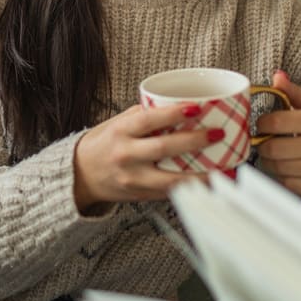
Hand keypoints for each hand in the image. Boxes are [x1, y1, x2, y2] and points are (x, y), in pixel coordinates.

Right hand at [72, 103, 221, 211]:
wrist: (79, 175)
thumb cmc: (101, 145)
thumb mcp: (117, 123)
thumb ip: (144, 116)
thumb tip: (178, 105)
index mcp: (120, 132)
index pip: (149, 120)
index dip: (174, 114)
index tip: (197, 108)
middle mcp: (126, 156)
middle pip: (163, 148)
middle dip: (194, 141)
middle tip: (216, 134)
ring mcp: (133, 178)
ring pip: (171, 178)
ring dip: (200, 174)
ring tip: (221, 166)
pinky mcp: (140, 195)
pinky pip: (170, 192)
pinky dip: (190, 188)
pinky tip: (207, 182)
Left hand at [255, 70, 300, 195]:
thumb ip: (293, 92)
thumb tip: (277, 76)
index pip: (276, 122)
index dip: (261, 125)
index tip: (261, 126)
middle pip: (274, 148)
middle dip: (263, 146)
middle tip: (263, 144)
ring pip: (279, 167)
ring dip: (270, 163)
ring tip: (273, 157)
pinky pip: (288, 183)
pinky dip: (282, 177)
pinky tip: (286, 170)